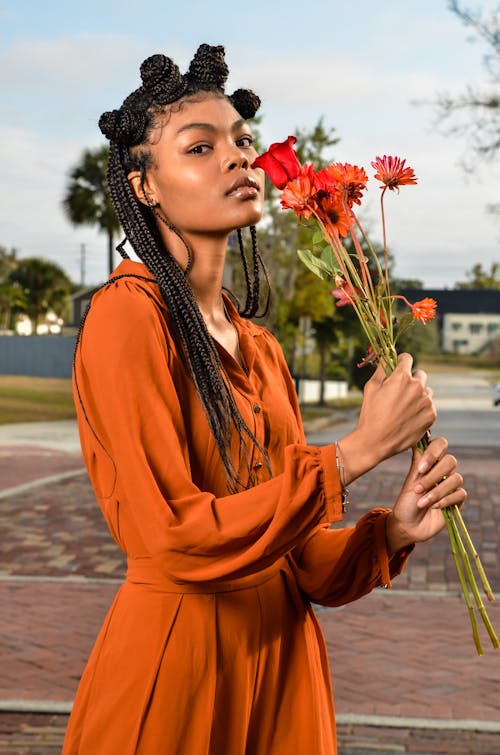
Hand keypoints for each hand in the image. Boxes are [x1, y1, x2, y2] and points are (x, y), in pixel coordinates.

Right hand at [338, 353, 436, 482]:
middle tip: (400, 391)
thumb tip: (386, 357)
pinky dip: (421, 409)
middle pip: (419, 374)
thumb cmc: (370, 413)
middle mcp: (418, 387)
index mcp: (402, 377)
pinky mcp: (431, 415)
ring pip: (426, 391)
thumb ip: (381, 369)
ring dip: (418, 395)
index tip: (398, 367)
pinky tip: (408, 417)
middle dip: (411, 379)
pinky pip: (429, 406)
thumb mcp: (371, 387)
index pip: (407, 358)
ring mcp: (427, 402)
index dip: (401, 362)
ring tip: (403, 408)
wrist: (376, 441)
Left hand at [385, 436, 467, 553]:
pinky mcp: (457, 500)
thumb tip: (416, 436)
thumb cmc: (406, 502)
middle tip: (417, 488)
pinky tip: (434, 507)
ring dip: (436, 491)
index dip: (433, 453)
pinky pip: (460, 493)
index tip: (420, 468)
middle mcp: (442, 471)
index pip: (440, 444)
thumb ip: (419, 460)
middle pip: (450, 461)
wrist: (408, 526)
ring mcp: (450, 485)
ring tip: (422, 501)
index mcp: (430, 462)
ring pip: (455, 478)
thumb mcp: (411, 480)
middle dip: (433, 476)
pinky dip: (445, 500)